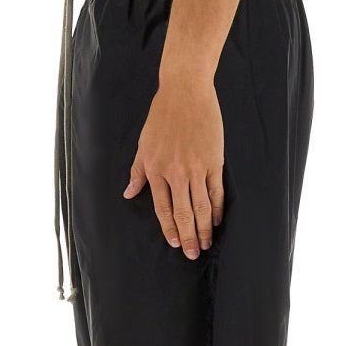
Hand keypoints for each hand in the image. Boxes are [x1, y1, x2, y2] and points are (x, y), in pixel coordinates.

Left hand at [122, 77, 224, 258]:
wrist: (185, 91)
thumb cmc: (162, 116)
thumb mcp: (143, 144)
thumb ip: (138, 171)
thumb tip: (129, 193)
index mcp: (156, 170)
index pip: (163, 208)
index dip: (169, 229)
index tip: (176, 244)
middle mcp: (176, 172)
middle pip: (183, 213)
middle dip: (189, 237)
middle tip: (194, 254)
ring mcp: (197, 167)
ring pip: (201, 207)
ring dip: (204, 228)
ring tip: (207, 243)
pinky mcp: (214, 161)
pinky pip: (216, 191)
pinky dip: (218, 208)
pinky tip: (217, 221)